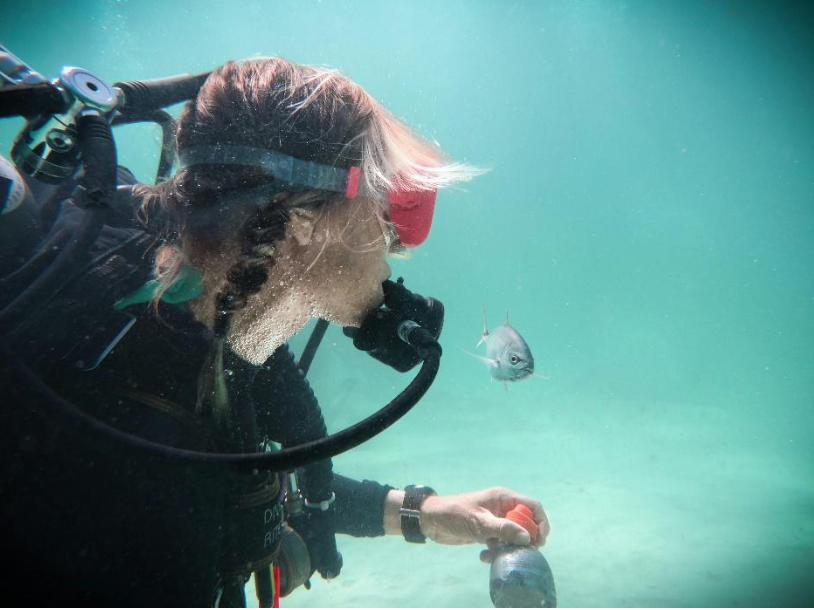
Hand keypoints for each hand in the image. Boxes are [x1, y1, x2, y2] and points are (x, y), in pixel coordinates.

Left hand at [384, 486, 549, 558]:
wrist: (431, 521)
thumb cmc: (454, 515)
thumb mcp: (479, 522)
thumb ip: (503, 529)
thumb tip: (527, 537)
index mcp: (503, 498)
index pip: (533, 506)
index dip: (541, 522)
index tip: (539, 540)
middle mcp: (502, 507)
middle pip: (526, 524)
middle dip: (524, 540)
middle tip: (519, 552)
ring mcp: (495, 520)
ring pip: (513, 536)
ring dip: (508, 548)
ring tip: (494, 555)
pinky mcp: (487, 532)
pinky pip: (500, 543)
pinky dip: (496, 551)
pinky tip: (483, 556)